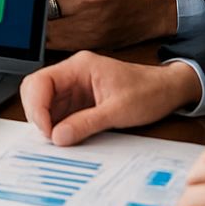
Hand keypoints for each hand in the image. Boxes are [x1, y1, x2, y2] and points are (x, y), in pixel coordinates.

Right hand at [20, 51, 201, 145]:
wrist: (168, 90)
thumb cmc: (149, 92)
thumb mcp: (118, 111)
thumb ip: (86, 123)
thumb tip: (58, 136)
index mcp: (79, 66)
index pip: (41, 81)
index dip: (37, 106)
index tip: (46, 130)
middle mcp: (72, 73)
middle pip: (37, 89)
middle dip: (37, 113)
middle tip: (49, 137)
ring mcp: (74, 86)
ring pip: (45, 101)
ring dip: (46, 121)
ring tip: (58, 139)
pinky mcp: (79, 99)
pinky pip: (58, 110)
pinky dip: (56, 124)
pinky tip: (64, 136)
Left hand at [47, 0, 177, 48]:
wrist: (152, 2)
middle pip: (43, 4)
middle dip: (30, 2)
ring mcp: (92, 24)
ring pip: (46, 28)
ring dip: (36, 21)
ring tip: (35, 11)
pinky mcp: (92, 42)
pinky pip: (56, 43)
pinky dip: (46, 36)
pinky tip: (46, 25)